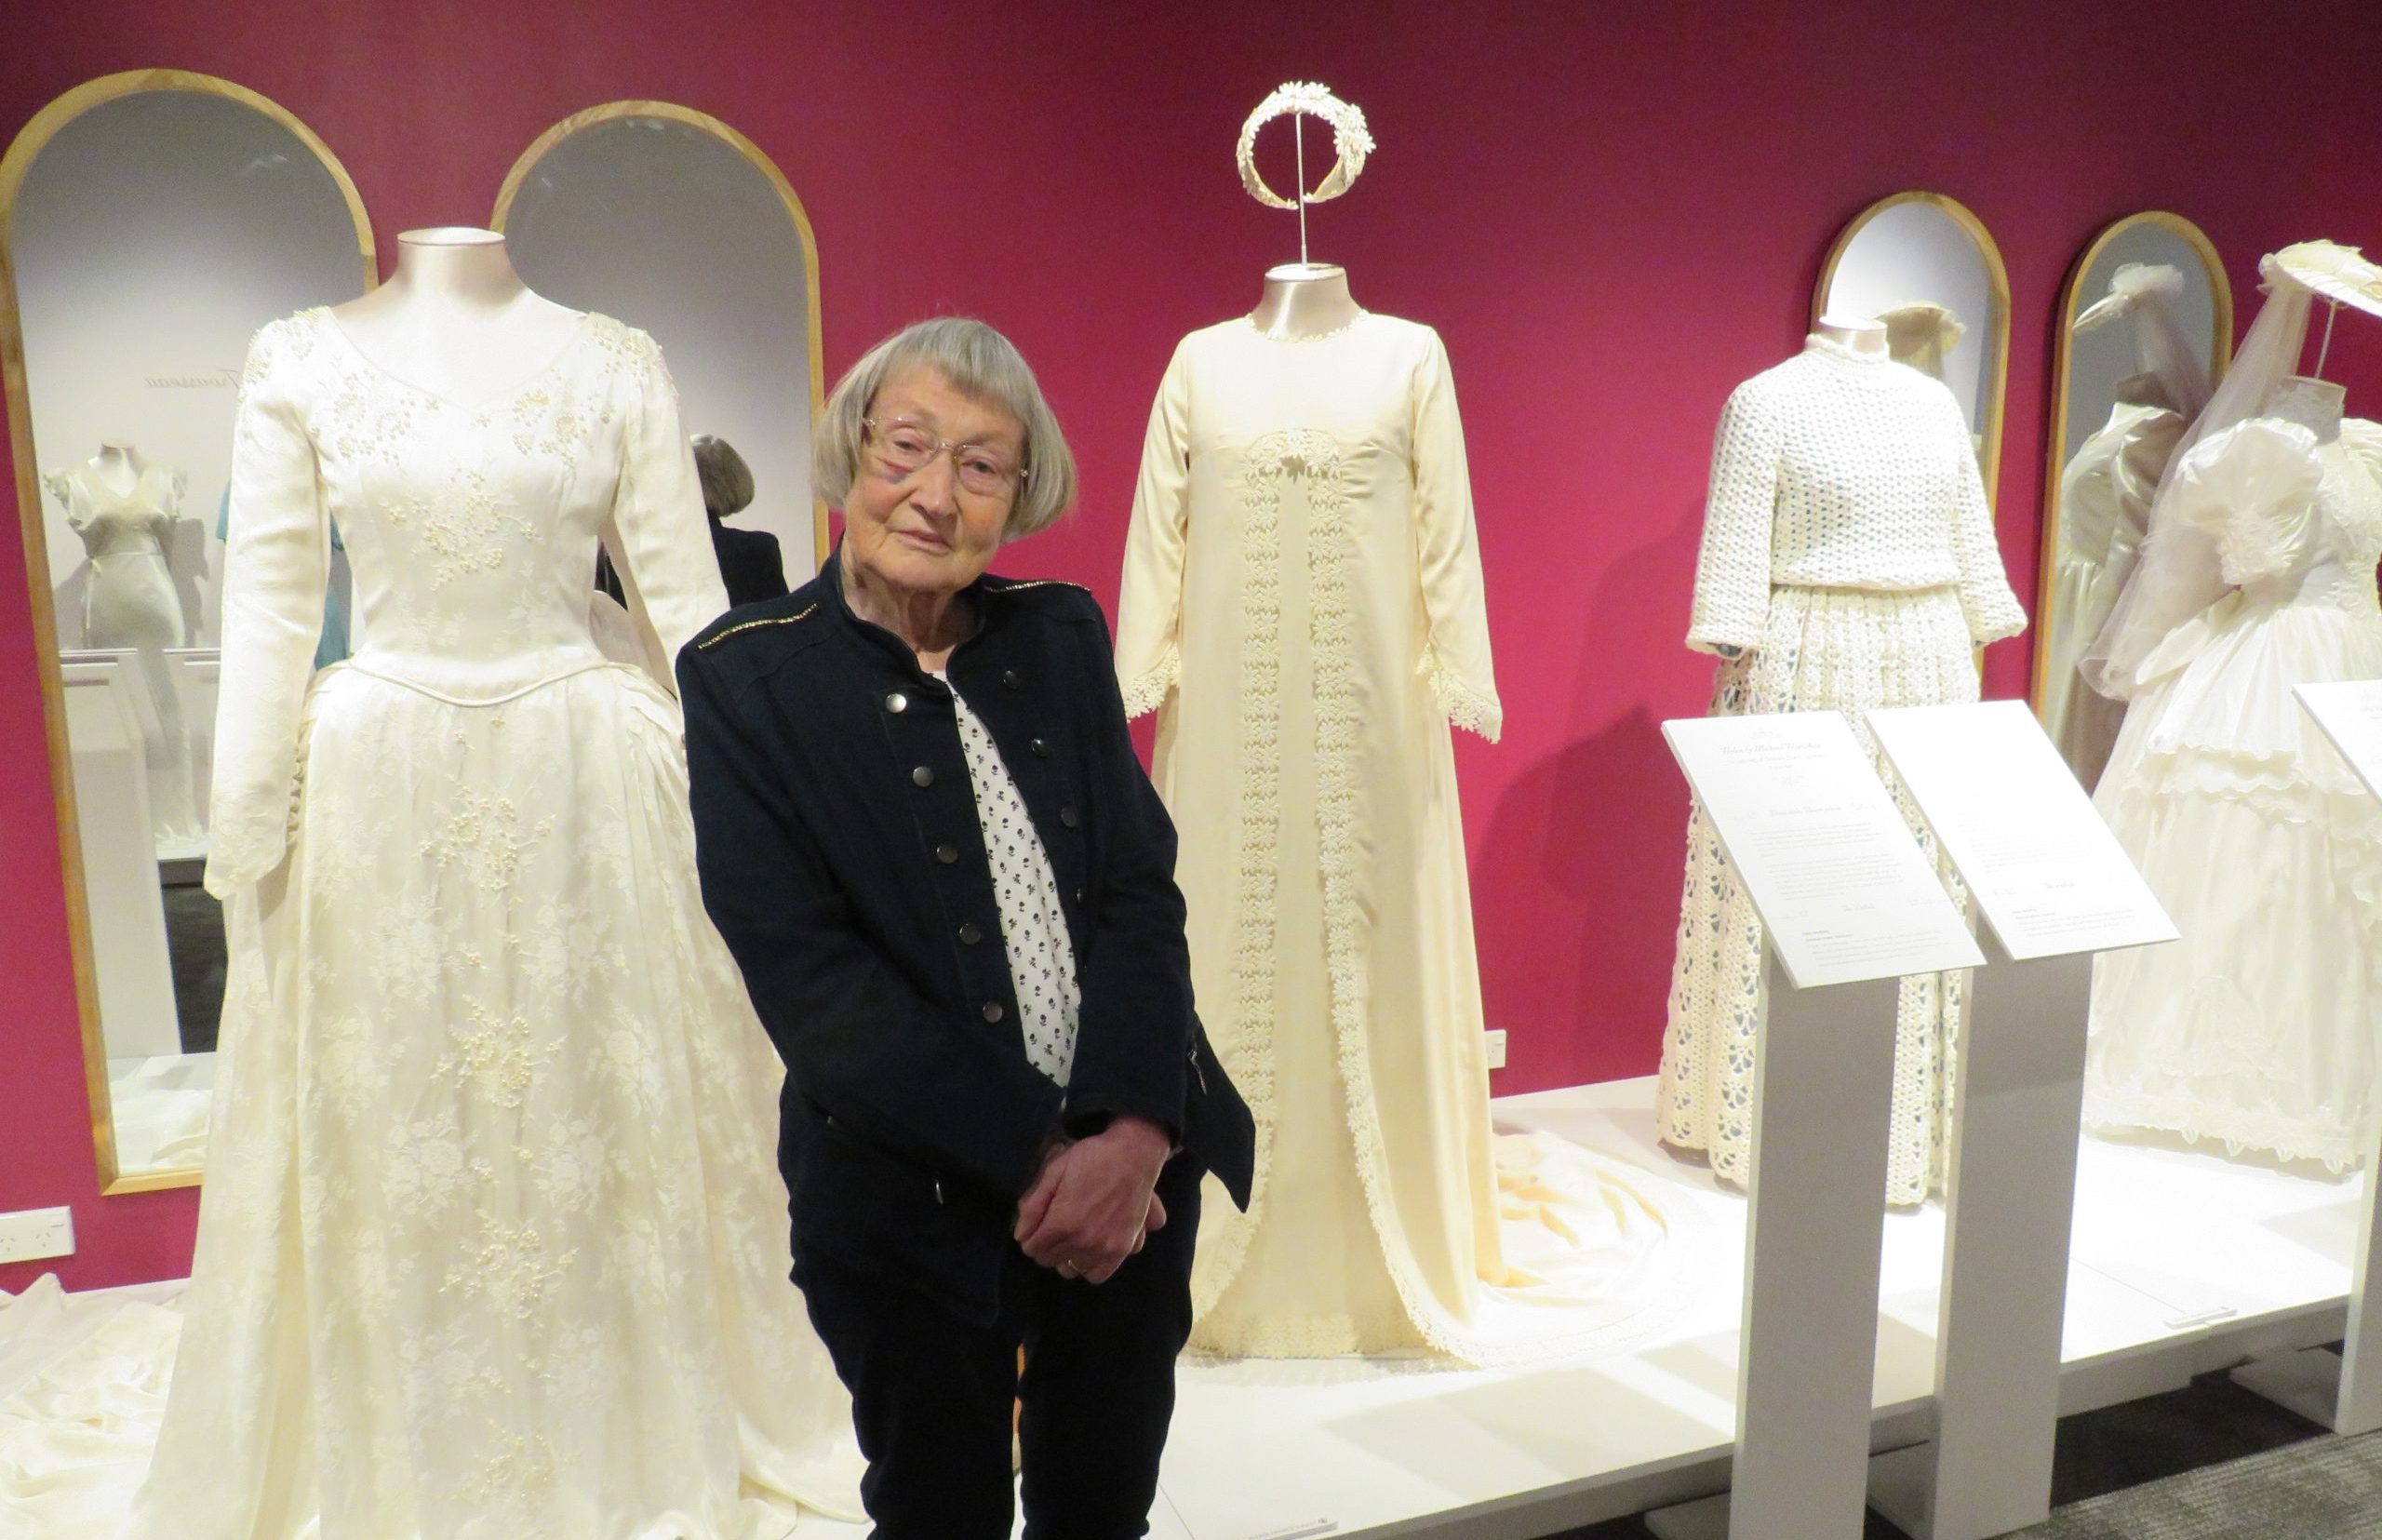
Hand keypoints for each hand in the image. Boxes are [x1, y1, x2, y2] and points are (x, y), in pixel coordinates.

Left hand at [1013, 1115, 1170, 1283]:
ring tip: (1070, 1240)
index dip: (1030, 1237)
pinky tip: (1088, 1251)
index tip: (1034, 1229)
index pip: (1032, 1248)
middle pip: (1049, 1260)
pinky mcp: (1122, 1249)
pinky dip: (1089, 1268)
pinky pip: (1098, 1275)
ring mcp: (1104, 1248)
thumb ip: (1033, 1206)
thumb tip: (1021, 1236)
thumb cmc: (1091, 1158)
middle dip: (1045, 1246)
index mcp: (1061, 1222)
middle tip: (1051, 1230)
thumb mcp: (1054, 1172)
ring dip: (1065, 1257)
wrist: (1133, 1156)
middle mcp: (1082, 1241)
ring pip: (1070, 1270)